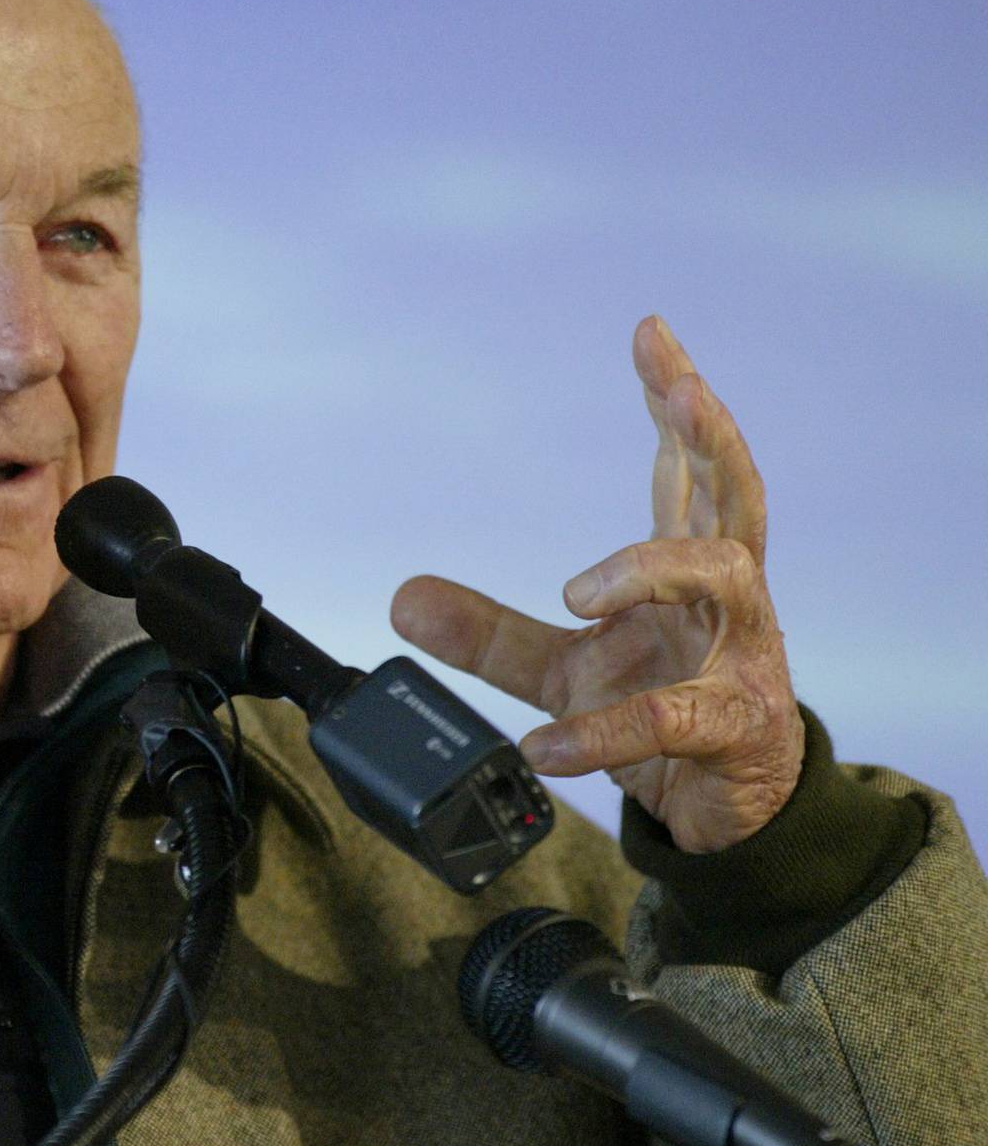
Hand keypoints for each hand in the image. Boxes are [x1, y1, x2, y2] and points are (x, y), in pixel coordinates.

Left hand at [391, 315, 804, 852]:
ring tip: (576, 592)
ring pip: (725, 577)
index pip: (685, 472)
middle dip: (712, 434)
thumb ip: (489, 632)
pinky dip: (601, 731)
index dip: (670, 401)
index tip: (649, 333)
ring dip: (650, 567)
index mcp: (688, 575)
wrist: (725, 812)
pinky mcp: (738, 729)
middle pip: (735, 495)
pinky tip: (546, 745)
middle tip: (682, 389)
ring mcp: (743, 659)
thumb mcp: (562, 669)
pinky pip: (670, 718)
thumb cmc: (663, 717)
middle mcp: (727, 602)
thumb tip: (402, 598)